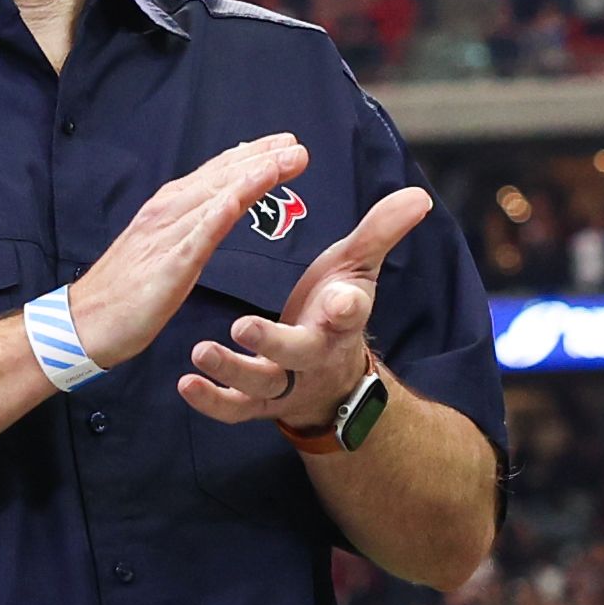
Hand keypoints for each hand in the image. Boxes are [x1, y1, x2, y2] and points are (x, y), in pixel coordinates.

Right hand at [66, 133, 308, 378]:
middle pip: (220, 178)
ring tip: (284, 161)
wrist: (83, 323)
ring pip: (215, 198)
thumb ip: (189, 228)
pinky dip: (221, 212)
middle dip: (260, 159)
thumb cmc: (123, 292)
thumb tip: (219, 209)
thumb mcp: (161, 251)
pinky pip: (199, 234)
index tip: (283, 145)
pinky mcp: (167, 266)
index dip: (250, 157)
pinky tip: (241, 197)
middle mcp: (166, 213)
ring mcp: (166, 236)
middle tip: (296, 146)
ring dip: (251, 176)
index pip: (214, 175)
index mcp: (166, 209)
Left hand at [178, 184, 426, 434]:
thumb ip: (381, 233)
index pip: (352, 313)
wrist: (331, 377)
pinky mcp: (256, 402)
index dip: (349, 307)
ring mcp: (285, 383)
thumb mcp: (357, 269)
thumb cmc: (336, 309)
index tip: (342, 300)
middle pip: (298, 354)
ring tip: (200, 351)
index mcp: (341, 321)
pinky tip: (185, 382)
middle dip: (273, 342)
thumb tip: (418, 196)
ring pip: (260, 384)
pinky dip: (210, 401)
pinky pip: (234, 408)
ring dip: (230, 370)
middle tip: (243, 326)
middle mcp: (314, 354)